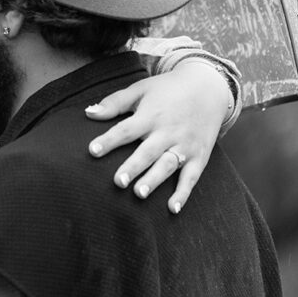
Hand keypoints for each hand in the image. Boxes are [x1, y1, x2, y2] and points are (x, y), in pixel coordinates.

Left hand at [84, 62, 230, 213]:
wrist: (209, 87)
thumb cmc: (167, 90)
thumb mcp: (141, 89)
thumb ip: (114, 102)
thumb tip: (88, 112)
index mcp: (150, 115)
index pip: (126, 130)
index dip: (109, 140)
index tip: (92, 150)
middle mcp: (168, 132)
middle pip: (148, 152)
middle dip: (133, 167)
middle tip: (118, 182)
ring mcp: (185, 145)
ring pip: (168, 165)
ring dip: (154, 180)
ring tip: (139, 194)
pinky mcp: (199, 156)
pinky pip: (191, 177)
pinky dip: (183, 193)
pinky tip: (172, 209)